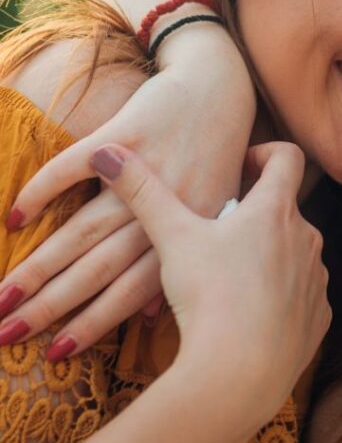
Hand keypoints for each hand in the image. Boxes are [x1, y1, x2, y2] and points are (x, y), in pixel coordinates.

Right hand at [0, 40, 255, 354]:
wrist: (219, 88)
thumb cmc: (217, 156)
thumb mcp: (213, 212)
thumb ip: (183, 260)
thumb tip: (148, 316)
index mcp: (193, 230)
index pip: (134, 289)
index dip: (94, 322)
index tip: (55, 354)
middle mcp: (169, 204)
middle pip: (99, 266)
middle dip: (51, 305)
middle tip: (5, 335)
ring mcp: (147, 169)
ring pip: (83, 228)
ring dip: (38, 266)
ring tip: (1, 297)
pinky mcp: (126, 132)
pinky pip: (74, 168)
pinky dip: (43, 191)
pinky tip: (14, 218)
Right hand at [90, 141, 328, 423]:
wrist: (240, 373)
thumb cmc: (209, 297)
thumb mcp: (172, 239)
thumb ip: (144, 192)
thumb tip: (108, 152)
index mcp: (276, 210)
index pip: (287, 156)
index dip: (264, 154)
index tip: (239, 167)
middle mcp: (307, 237)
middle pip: (283, 209)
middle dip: (251, 216)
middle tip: (214, 236)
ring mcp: (317, 278)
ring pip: (293, 253)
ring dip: (265, 257)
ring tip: (225, 281)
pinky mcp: (319, 315)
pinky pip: (301, 294)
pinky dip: (278, 297)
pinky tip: (247, 315)